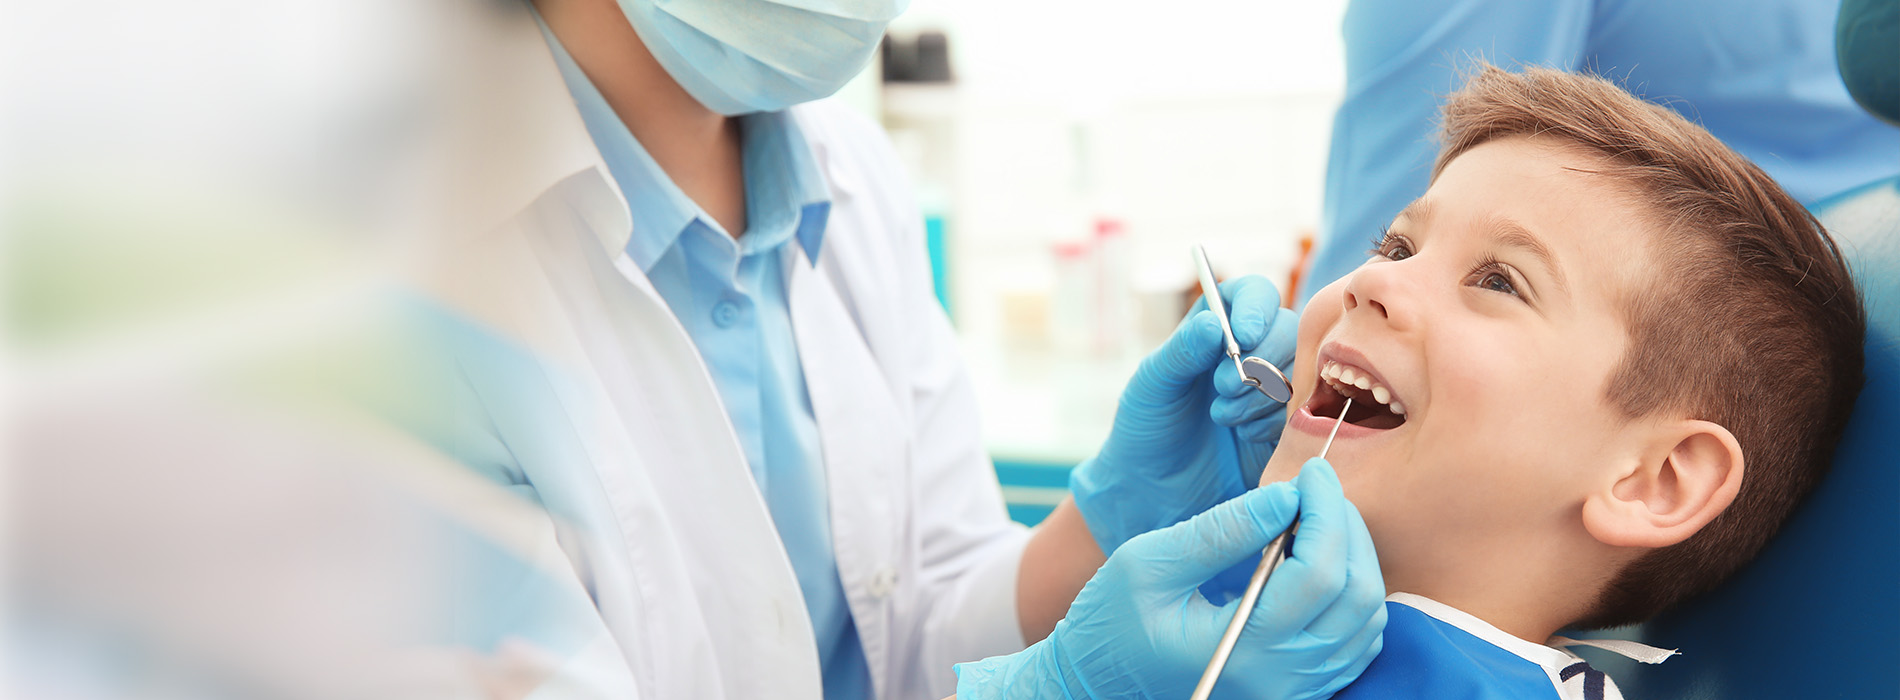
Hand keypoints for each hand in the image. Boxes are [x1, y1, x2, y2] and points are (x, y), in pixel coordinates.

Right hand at [957, 459, 1386, 699]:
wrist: (1095, 685)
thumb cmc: (1110, 624)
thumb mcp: (1149, 563)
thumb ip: (1220, 530)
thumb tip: (1286, 497)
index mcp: (1243, 649)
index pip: (1319, 574)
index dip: (1325, 512)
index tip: (1309, 472)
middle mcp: (1281, 680)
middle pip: (1357, 597)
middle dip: (1346, 529)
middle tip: (1317, 490)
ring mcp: (1294, 692)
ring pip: (1367, 622)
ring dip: (1356, 560)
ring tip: (1319, 521)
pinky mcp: (1297, 692)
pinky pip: (1355, 645)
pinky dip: (1354, 597)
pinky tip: (1321, 564)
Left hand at [1071, 275, 1300, 555]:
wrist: (1153, 493)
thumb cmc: (1145, 429)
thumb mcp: (1152, 385)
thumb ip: (1181, 352)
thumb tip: (1213, 323)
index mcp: (1216, 328)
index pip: (1254, 295)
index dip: (1255, 308)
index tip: (1242, 336)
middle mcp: (1252, 352)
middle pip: (1287, 330)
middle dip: (1258, 358)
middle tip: (1222, 387)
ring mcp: (1274, 389)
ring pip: (1300, 371)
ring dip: (1262, 393)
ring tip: (1222, 417)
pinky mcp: (1288, 427)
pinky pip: (1303, 413)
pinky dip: (1273, 421)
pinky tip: (1243, 436)